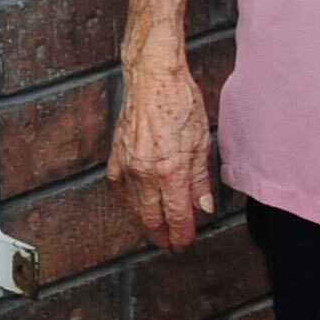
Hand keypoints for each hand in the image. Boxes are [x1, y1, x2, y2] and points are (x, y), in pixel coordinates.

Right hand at [107, 46, 216, 249]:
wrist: (152, 75)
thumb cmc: (179, 100)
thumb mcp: (202, 141)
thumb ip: (200, 179)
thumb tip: (203, 206)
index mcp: (171, 170)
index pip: (177, 217)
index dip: (182, 235)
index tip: (186, 242)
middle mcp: (146, 172)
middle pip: (153, 219)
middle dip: (164, 236)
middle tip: (173, 244)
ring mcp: (127, 165)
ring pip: (135, 207)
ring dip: (147, 221)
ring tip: (158, 228)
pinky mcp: (116, 155)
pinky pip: (119, 188)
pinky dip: (129, 200)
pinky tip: (137, 203)